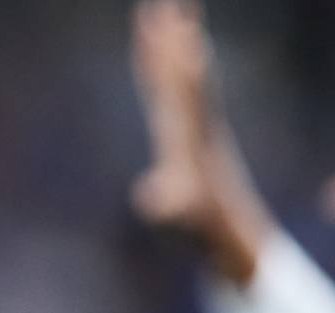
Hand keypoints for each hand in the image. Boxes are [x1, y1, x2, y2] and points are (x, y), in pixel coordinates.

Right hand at [130, 0, 272, 284]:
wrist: (227, 226)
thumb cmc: (201, 223)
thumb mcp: (182, 216)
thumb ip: (167, 206)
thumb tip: (150, 197)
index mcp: (191, 133)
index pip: (183, 90)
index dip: (176, 61)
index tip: (172, 31)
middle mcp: (195, 118)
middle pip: (181, 68)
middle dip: (170, 35)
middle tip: (162, 2)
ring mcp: (191, 120)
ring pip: (176, 70)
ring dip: (168, 39)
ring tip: (161, 8)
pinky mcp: (183, 126)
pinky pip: (168, 85)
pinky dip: (161, 61)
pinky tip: (160, 47)